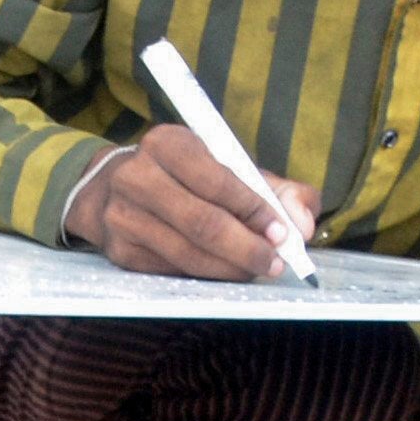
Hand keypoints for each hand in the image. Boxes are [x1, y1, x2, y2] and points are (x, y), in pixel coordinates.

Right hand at [60, 128, 318, 280]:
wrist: (115, 189)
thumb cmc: (188, 178)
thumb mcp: (231, 168)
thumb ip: (280, 191)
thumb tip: (304, 225)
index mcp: (166, 143)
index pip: (217, 180)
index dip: (254, 210)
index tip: (283, 233)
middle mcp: (135, 176)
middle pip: (201, 223)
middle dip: (247, 248)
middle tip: (275, 263)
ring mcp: (122, 216)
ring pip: (188, 254)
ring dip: (231, 268)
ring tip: (257, 269)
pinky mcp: (119, 251)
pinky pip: (172, 271)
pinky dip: (206, 276)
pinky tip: (225, 271)